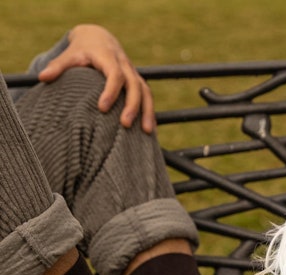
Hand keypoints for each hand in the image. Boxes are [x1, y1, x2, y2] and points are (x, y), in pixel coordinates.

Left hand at [37, 24, 155, 132]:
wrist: (99, 38)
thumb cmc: (82, 50)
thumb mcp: (69, 54)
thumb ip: (57, 66)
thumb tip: (43, 77)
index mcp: (109, 58)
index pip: (115, 74)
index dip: (111, 91)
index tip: (102, 108)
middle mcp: (125, 66)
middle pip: (135, 85)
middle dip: (132, 105)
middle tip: (125, 124)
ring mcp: (134, 74)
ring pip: (146, 92)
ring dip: (148, 112)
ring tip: (147, 132)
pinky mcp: (137, 82)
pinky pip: (147, 97)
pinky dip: (150, 112)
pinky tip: (150, 130)